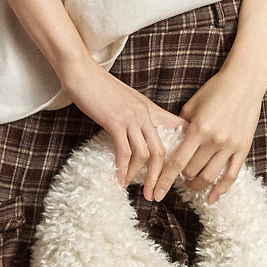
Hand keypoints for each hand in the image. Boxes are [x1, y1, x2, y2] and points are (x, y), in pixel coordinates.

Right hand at [61, 56, 183, 190]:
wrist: (82, 72)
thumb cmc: (100, 87)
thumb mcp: (127, 100)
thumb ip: (138, 115)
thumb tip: (141, 134)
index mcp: (151, 109)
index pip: (178, 128)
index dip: (184, 150)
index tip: (180, 172)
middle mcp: (146, 114)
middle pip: (162, 151)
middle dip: (160, 177)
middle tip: (155, 194)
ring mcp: (131, 118)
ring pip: (146, 154)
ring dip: (142, 177)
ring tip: (137, 191)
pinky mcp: (115, 122)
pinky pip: (124, 151)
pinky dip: (123, 169)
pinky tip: (120, 179)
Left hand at [147, 62, 266, 204]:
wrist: (244, 81)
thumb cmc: (215, 90)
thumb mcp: (191, 105)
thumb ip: (180, 127)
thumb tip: (170, 145)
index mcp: (198, 129)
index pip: (176, 162)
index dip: (165, 180)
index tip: (157, 193)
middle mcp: (214, 140)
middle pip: (191, 171)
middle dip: (180, 177)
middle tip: (176, 176)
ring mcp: (230, 146)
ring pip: (209, 177)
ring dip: (196, 185)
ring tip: (190, 184)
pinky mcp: (243, 148)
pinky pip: (231, 176)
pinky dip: (221, 190)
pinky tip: (212, 198)